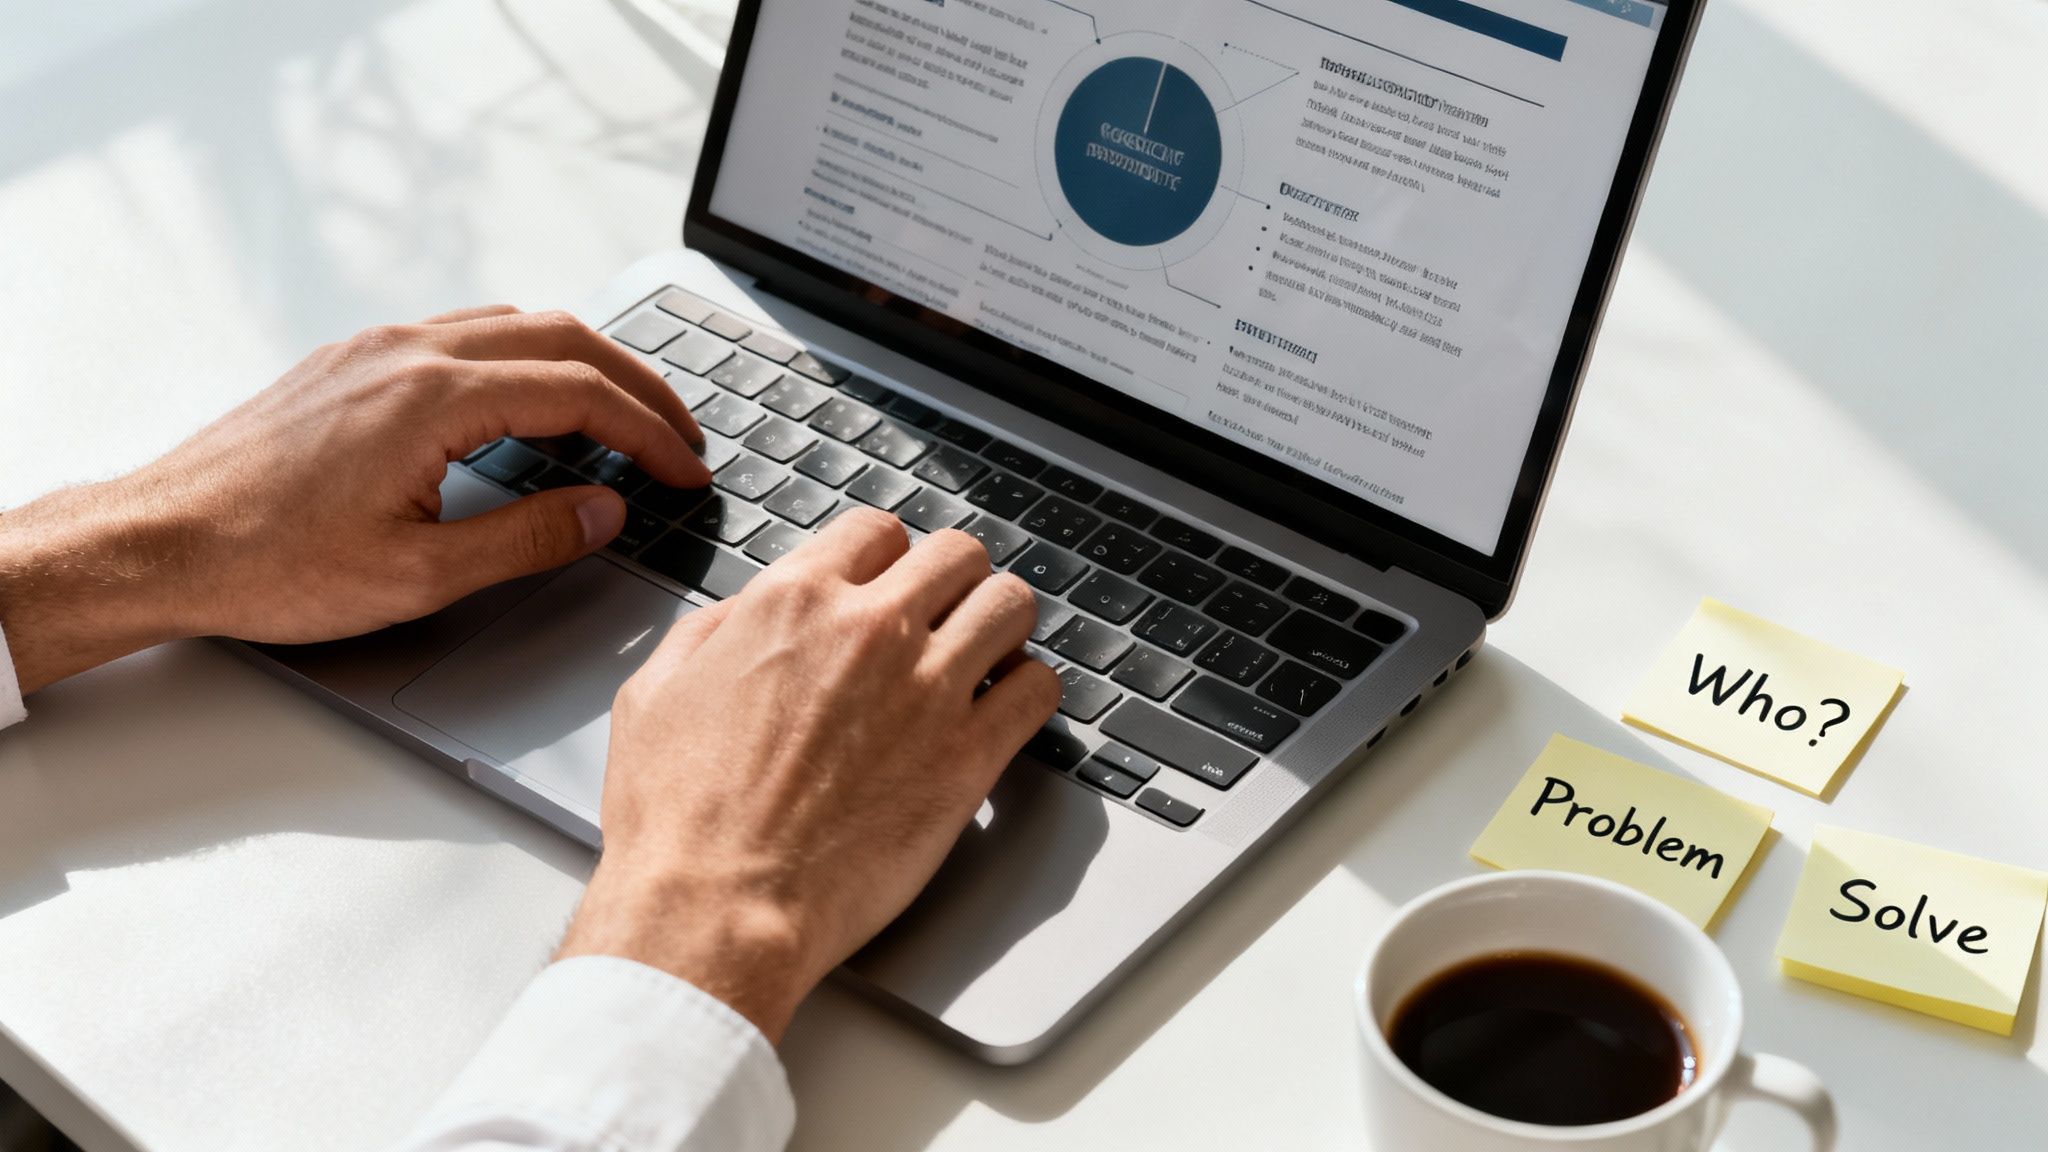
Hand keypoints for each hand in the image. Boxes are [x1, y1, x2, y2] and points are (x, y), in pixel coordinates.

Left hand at [0, 305, 708, 692]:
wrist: (162, 541)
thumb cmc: (268, 563)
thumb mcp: (418, 575)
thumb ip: (528, 538)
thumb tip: (603, 509)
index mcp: (432, 397)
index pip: (580, 393)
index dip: (650, 431)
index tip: (687, 467)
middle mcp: (407, 352)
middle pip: (562, 337)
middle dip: (638, 383)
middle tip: (682, 432)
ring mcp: (376, 348)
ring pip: (515, 324)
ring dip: (585, 361)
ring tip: (625, 412)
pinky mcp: (352, 361)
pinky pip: (466, 332)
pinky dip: (527, 356)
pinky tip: (534, 400)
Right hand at [556, 510, 1061, 1041]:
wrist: (718, 906)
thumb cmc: (680, 819)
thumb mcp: (655, 693)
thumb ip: (711, 632)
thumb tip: (746, 612)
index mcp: (793, 602)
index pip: (876, 531)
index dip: (886, 558)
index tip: (889, 584)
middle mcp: (870, 630)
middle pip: (956, 555)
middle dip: (953, 581)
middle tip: (946, 616)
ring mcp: (928, 689)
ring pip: (1010, 605)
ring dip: (1001, 626)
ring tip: (988, 656)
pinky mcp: (968, 756)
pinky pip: (1038, 689)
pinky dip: (1029, 691)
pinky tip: (1005, 710)